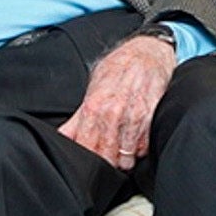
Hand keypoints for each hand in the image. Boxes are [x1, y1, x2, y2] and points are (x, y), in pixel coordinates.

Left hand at [60, 33, 176, 164]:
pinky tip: (134, 141)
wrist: (148, 53)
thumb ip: (77, 118)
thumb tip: (63, 138)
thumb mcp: (93, 88)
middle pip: (106, 157)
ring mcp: (134, 118)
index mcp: (93, 107)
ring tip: (120, 151)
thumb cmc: (119, 69)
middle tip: (105, 159)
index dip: (86, 160)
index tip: (88, 163)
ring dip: (123, 159)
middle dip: (105, 163)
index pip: (85, 148)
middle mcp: (113, 114)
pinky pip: (143, 150)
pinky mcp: (152, 120)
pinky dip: (138, 150)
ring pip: (126, 159)